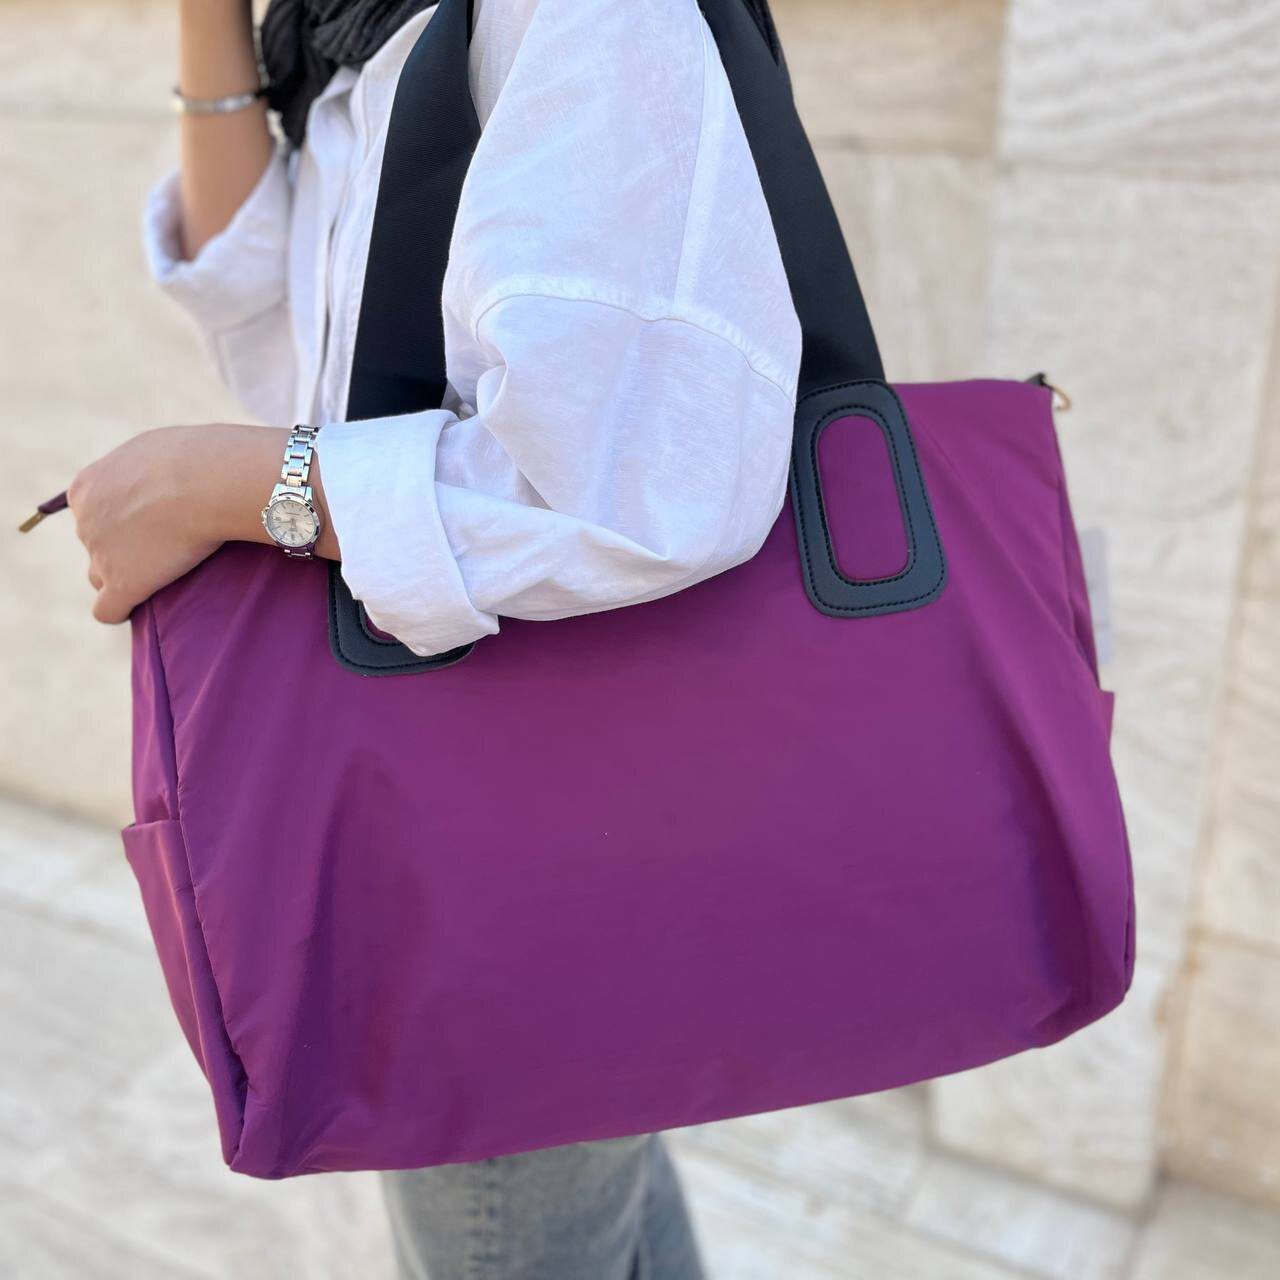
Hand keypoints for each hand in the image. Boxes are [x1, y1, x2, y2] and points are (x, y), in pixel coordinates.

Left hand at [67, 423, 335, 623]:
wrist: (209, 480)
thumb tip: (167, 478)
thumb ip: (148, 469)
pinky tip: (143, 606)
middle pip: (98, 544)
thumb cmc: (198, 457)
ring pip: (102, 576)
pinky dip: (123, 609)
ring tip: (165, 575)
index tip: (157, 520)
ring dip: (127, 577)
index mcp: (88, 487)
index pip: (93, 513)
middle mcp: (86, 522)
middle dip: (126, 548)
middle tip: (170, 545)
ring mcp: (102, 555)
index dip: (124, 520)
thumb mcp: (161, 449)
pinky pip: (108, 610)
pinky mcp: (124, 584)